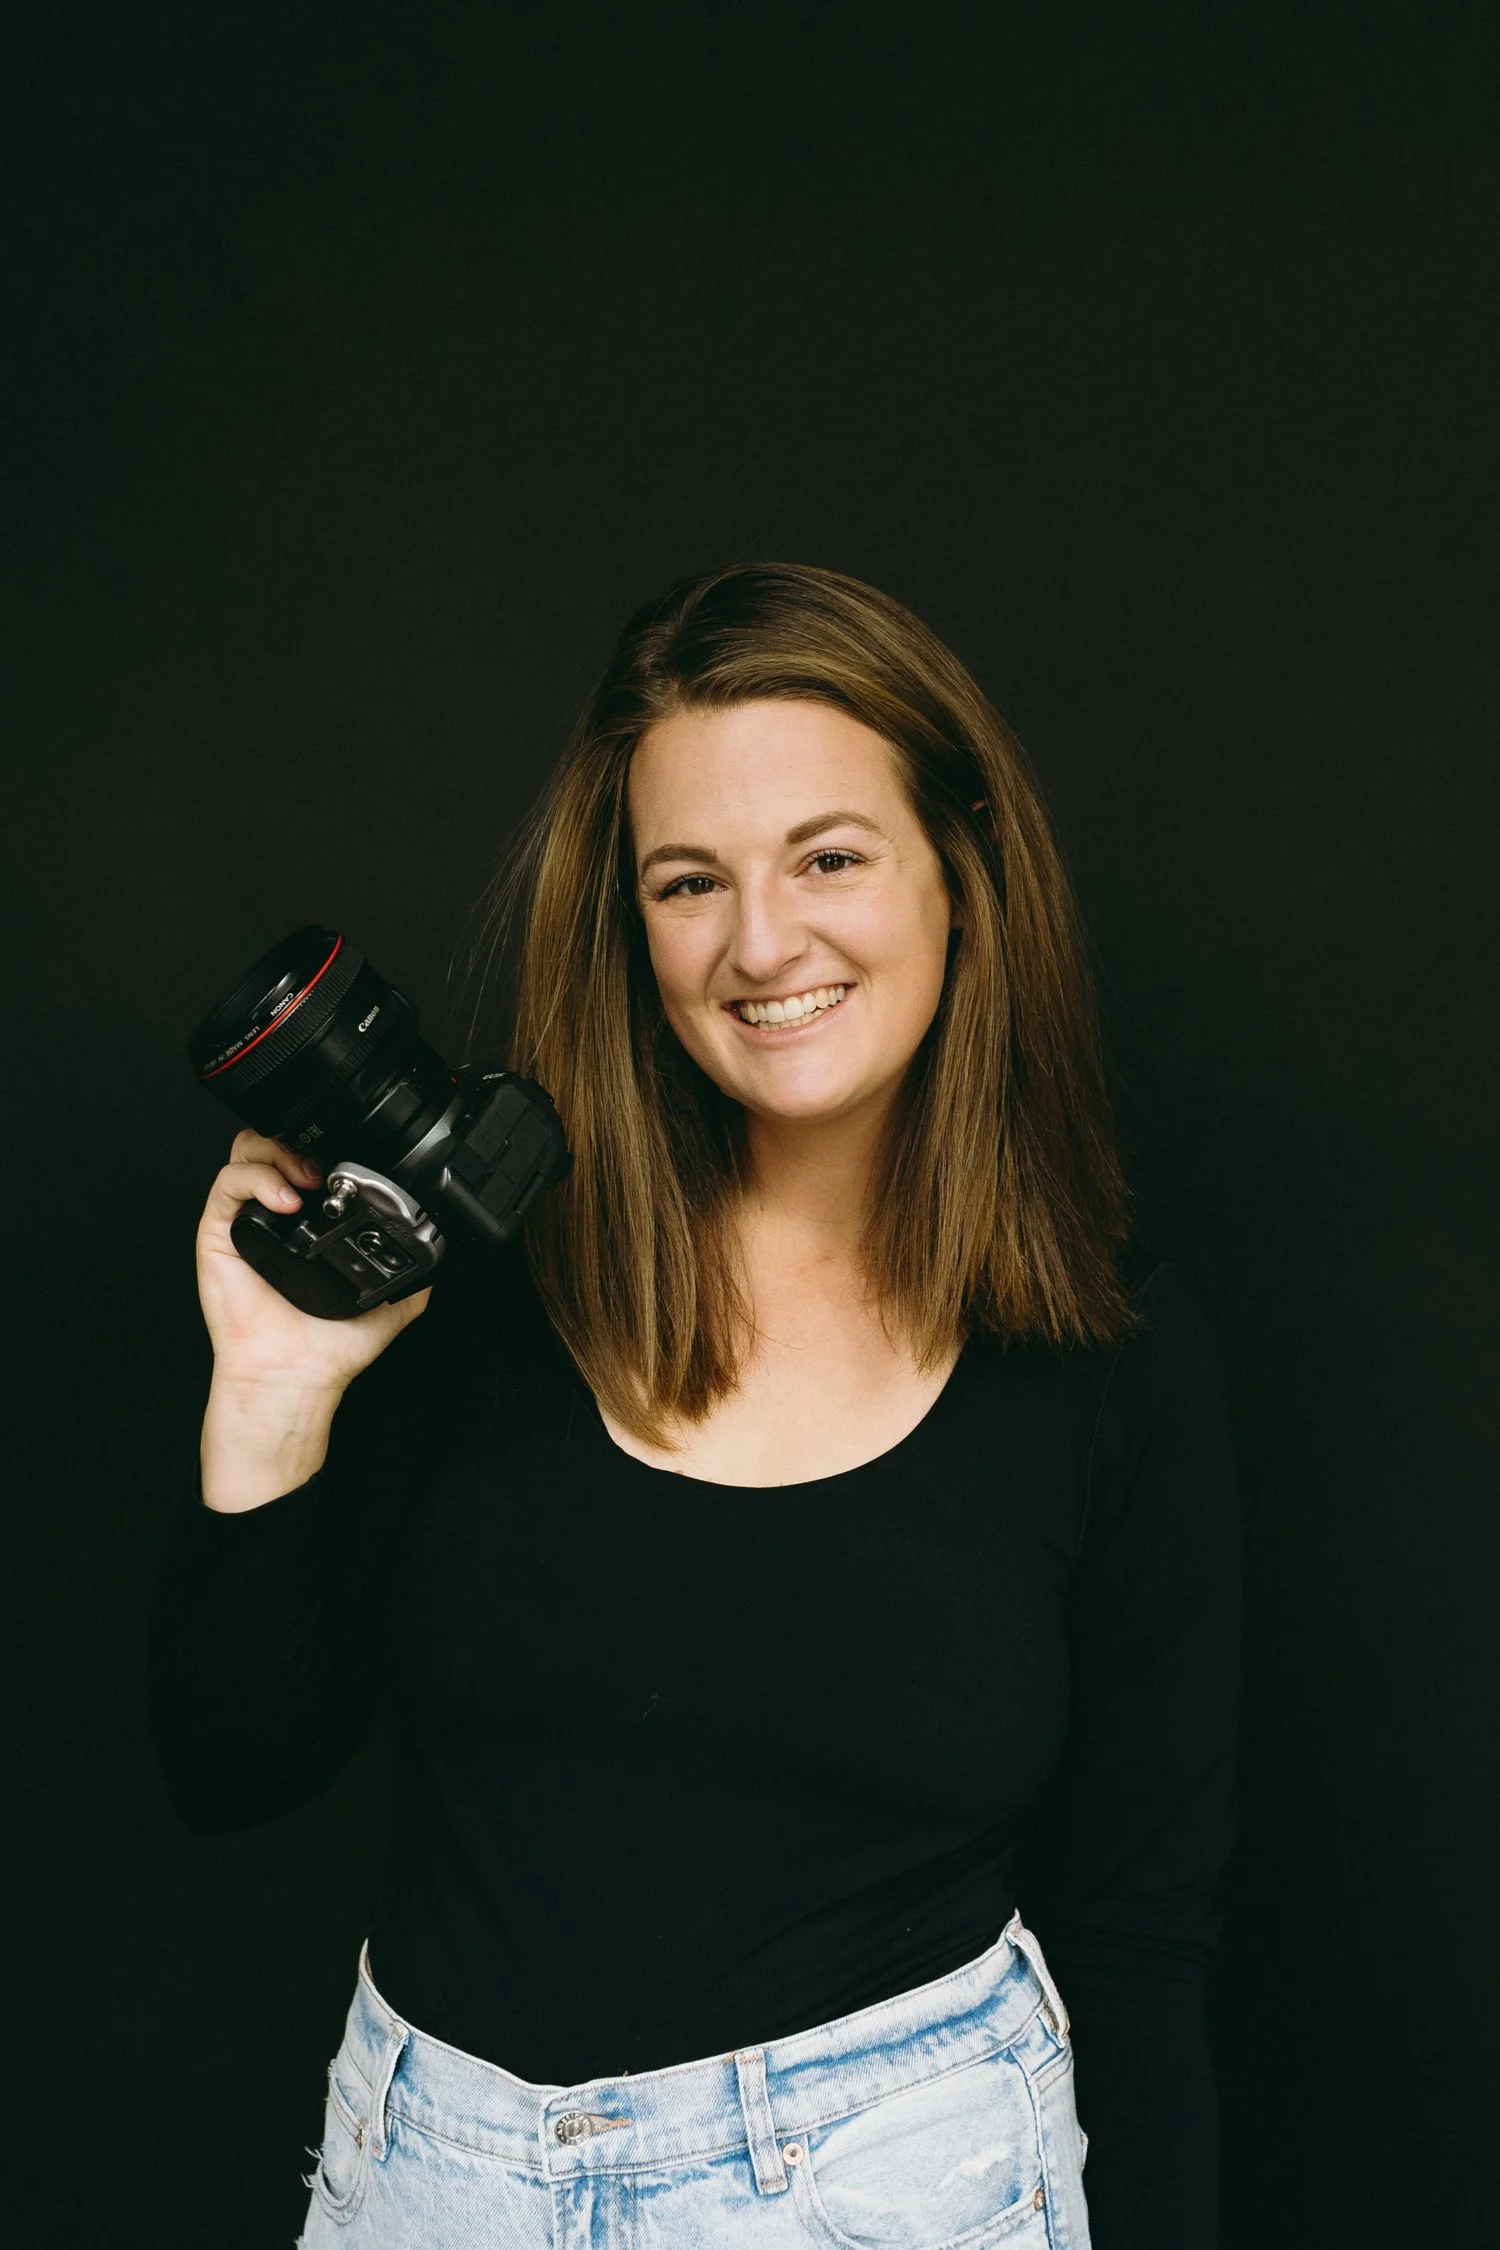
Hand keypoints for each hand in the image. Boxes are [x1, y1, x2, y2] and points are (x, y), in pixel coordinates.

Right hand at [196, 1130, 430, 1508]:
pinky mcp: (218, 1233)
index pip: (309, 1159)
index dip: (326, 1146)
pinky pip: (227, 1184)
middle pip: (274, 1143)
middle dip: (299, 1140)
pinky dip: (257, 1179)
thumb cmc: (329, 1347)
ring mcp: (245, 1221)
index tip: (352, 1160)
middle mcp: (274, 1216)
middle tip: (325, 1167)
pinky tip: (286, 1200)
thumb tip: (445, 1247)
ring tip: (305, 1177)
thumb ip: (417, 1269)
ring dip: (278, 1152)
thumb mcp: (392, 1299)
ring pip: (247, 1152)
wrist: (295, 1375)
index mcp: (309, 1224)